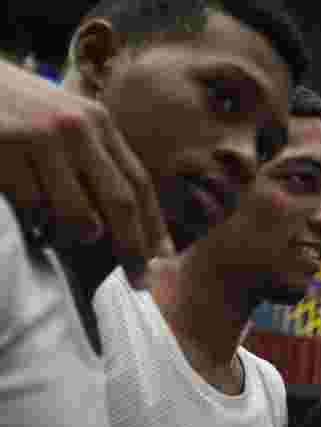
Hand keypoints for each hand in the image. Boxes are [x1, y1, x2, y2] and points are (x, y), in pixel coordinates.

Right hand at [0, 58, 172, 283]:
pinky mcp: (3, 147)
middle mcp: (76, 127)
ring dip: (72, 237)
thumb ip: (92, 160)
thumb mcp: (61, 122)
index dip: (154, 225)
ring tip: (55, 237)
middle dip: (133, 248)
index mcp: (97, 122)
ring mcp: (39, 136)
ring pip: (77, 214)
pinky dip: (32, 224)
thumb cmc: (12, 110)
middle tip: (138, 281)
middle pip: (120, 202)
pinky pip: (31, 209)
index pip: (138, 182)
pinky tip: (23, 219)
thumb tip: (121, 223)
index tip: (162, 261)